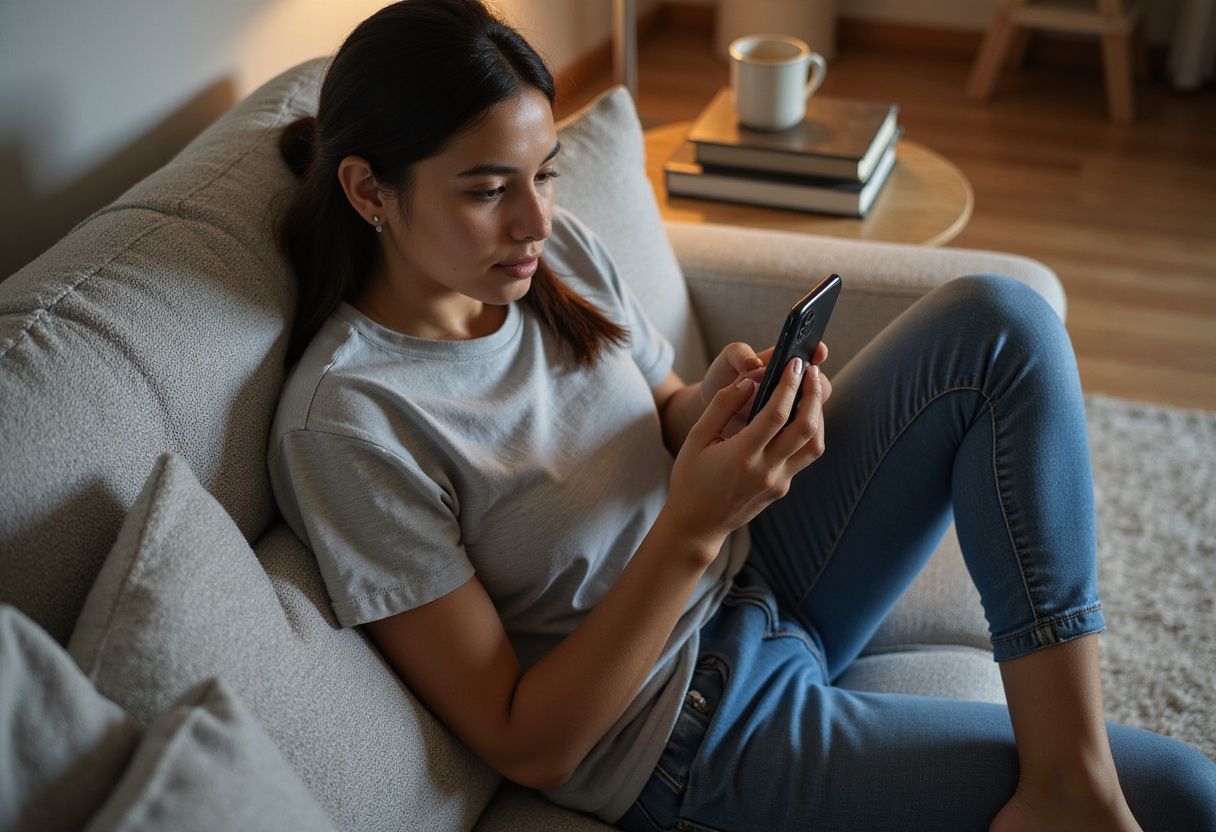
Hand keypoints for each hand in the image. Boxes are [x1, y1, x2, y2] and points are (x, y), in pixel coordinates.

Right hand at [664, 352, 829, 554]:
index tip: (794, 363)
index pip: (776, 414)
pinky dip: (810, 432)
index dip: (789, 385)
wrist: (697, 526)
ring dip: (818, 414)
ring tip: (813, 390)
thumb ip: (721, 406)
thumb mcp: (696, 438)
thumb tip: (749, 382)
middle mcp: (766, 470)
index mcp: (741, 455)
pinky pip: (804, 457)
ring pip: (814, 444)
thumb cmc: (690, 479)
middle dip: (813, 393)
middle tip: (812, 370)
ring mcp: (778, 482)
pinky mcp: (782, 488)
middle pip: (806, 427)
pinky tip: (803, 415)